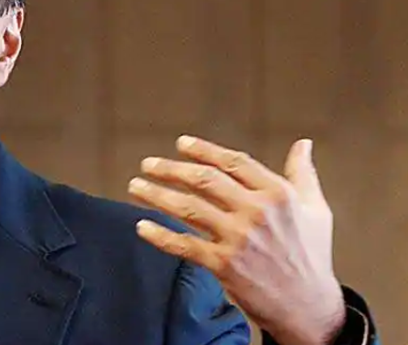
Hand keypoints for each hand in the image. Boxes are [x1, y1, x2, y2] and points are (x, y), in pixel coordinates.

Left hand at [128, 136, 345, 344]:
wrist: (309, 308)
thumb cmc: (312, 255)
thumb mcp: (315, 209)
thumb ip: (303, 173)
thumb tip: (303, 143)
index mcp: (277, 194)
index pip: (233, 162)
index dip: (204, 150)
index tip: (181, 144)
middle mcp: (257, 212)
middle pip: (204, 180)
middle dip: (170, 169)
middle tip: (148, 164)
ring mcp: (239, 239)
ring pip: (188, 208)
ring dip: (157, 194)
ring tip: (135, 186)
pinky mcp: (224, 265)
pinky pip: (184, 245)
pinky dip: (160, 235)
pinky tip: (142, 226)